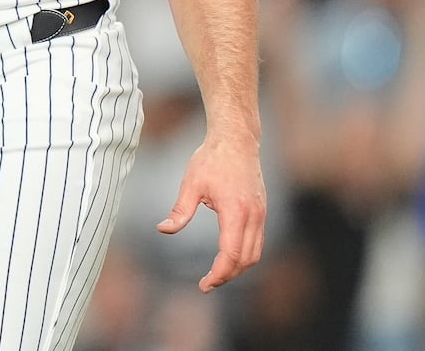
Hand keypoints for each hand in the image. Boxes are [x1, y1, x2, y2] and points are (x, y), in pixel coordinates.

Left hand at [157, 133, 265, 291]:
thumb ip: (180, 210)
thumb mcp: (191, 183)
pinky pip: (258, 241)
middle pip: (245, 260)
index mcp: (235, 211)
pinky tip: (229, 256)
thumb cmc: (212, 159)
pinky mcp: (262, 210)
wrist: (237, 139)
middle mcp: (253, 215)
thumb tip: (163, 229)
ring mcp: (261, 213)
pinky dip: (245, 255)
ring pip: (255, 253)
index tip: (204, 285)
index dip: (218, 274)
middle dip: (227, 276)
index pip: (230, 254)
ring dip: (238, 268)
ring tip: (217, 274)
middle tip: (207, 283)